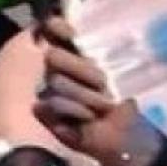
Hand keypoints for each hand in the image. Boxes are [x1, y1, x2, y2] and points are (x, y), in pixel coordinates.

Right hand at [34, 17, 159, 165]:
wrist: (124, 137)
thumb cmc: (123, 100)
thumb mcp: (121, 72)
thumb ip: (105, 52)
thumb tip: (93, 36)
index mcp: (75, 52)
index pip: (55, 30)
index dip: (58, 28)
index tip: (70, 32)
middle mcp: (57, 67)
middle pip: (53, 56)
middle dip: (80, 68)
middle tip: (103, 82)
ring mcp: (47, 88)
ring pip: (56, 81)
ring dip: (84, 95)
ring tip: (102, 106)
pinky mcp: (43, 110)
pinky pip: (51, 103)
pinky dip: (73, 110)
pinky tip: (87, 118)